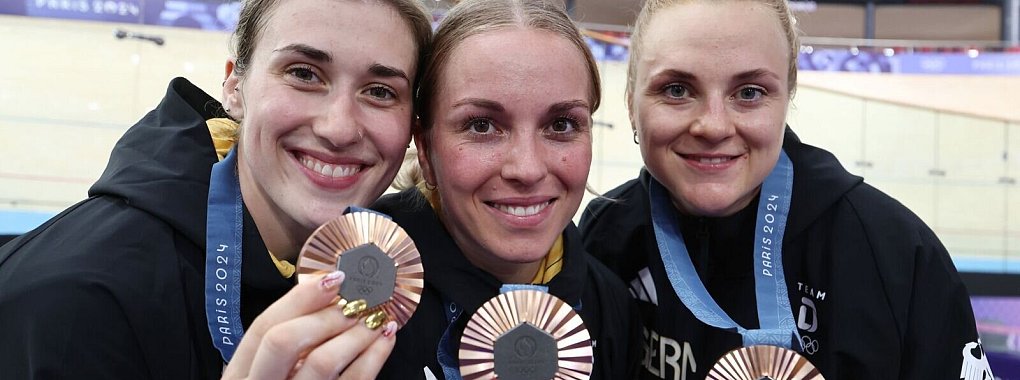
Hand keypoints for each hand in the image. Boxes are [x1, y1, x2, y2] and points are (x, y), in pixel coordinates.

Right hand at [222, 271, 397, 378]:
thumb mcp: (268, 374)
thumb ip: (286, 346)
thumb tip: (324, 295)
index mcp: (239, 376)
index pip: (262, 329)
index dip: (299, 299)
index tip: (333, 278)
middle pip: (282, 342)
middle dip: (325, 315)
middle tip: (357, 300)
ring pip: (320, 363)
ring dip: (354, 334)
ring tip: (376, 318)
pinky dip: (374, 357)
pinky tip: (386, 340)